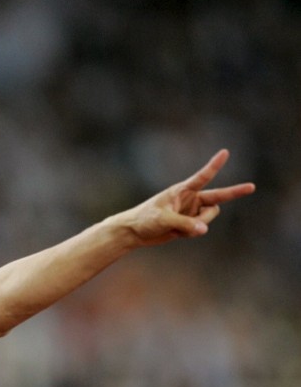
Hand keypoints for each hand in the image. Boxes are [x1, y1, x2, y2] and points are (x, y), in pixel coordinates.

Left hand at [120, 149, 254, 246]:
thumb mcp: (163, 220)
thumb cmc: (144, 220)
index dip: (214, 165)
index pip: (202, 176)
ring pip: (209, 217)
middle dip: (235, 192)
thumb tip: (204, 230)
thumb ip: (184, 224)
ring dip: (197, 225)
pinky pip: (200, 229)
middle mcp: (190, 199)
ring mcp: (192, 211)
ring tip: (176, 226)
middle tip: (252, 187)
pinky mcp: (191, 223)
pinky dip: (190, 233)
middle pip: (218, 197)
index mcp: (182, 190)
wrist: (134, 232)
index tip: (225, 152)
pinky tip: (176, 232)